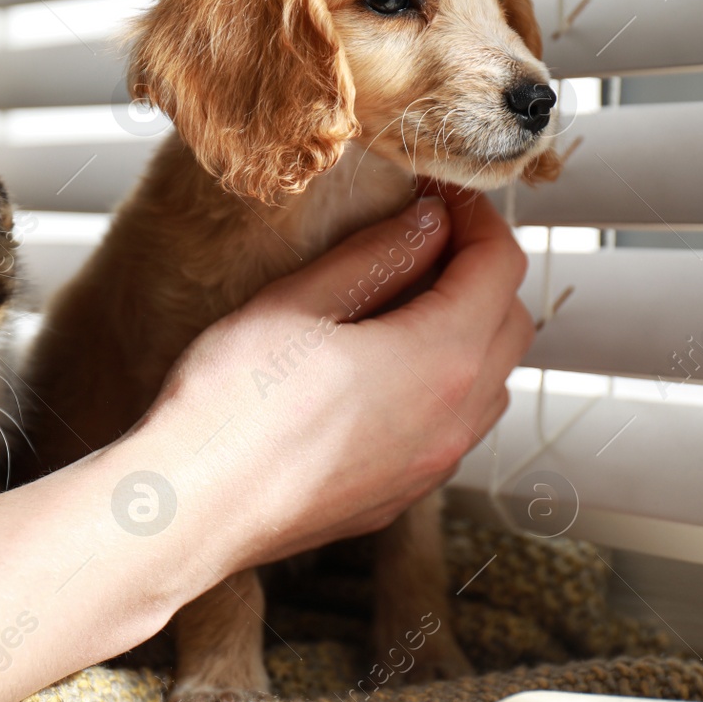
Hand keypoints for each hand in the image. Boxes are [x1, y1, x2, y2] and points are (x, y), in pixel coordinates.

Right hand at [140, 191, 532, 571]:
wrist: (191, 508)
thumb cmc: (233, 401)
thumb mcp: (300, 300)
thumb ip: (378, 255)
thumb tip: (429, 223)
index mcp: (441, 359)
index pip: (500, 266)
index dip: (477, 216)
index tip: (438, 193)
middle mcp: (455, 420)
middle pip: (512, 324)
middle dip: (482, 271)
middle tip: (426, 236)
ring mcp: (432, 467)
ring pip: (490, 382)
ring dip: (470, 331)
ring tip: (408, 299)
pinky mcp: (401, 496)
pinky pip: (455, 428)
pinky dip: (446, 384)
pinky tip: (386, 366)